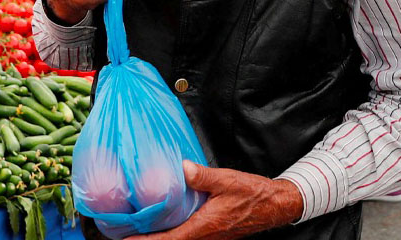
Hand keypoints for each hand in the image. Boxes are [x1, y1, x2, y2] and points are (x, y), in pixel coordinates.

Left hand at [127, 161, 303, 239]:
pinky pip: (188, 235)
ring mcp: (210, 236)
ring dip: (160, 236)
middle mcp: (206, 236)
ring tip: (138, 227)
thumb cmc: (252, 193)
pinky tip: (162, 221)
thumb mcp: (227, 180)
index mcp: (205, 226)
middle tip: (125, 231)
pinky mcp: (213, 232)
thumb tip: (182, 168)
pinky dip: (172, 232)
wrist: (275, 204)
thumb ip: (203, 175)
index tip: (128, 239)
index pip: (171, 239)